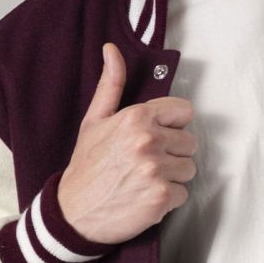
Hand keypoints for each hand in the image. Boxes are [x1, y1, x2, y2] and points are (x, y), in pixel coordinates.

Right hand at [58, 42, 197, 243]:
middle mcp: (148, 141)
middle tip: (145, 164)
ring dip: (171, 178)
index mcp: (136, 117)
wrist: (73, 213)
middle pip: (190, 143)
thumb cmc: (86, 167)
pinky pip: (183, 194)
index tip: (155, 138)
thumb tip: (112, 50)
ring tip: (144, 181)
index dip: (172, 126)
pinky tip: (145, 197)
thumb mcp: (94, 121)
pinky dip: (168, 200)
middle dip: (172, 154)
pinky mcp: (161, 197)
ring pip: (188, 169)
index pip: (184, 112)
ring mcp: (155, 170)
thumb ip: (111, 85)